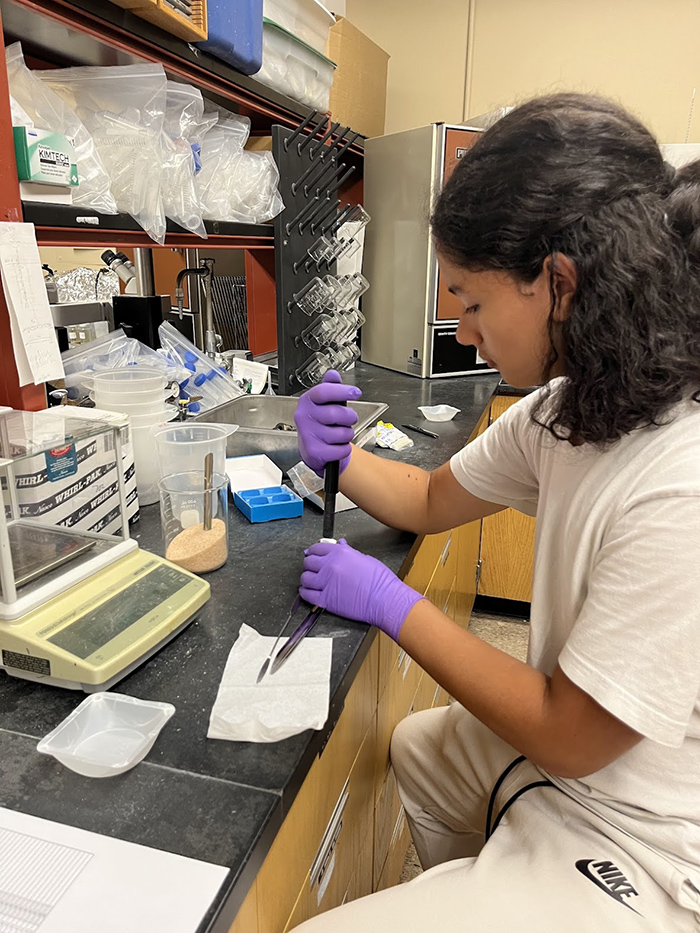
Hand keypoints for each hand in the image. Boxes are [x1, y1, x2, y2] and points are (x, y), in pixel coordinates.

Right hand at [294, 370, 360, 475]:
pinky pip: (342, 449)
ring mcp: (308, 435)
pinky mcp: (315, 452)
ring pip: (342, 433)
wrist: (311, 450)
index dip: (342, 390)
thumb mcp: (323, 404)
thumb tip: (332, 374)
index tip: (355, 392)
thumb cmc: (320, 423)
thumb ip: (330, 388)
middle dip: (349, 417)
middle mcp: (304, 417)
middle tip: (348, 420)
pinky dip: (344, 449)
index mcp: (307, 401)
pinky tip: (335, 446)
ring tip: (339, 434)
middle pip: (336, 413)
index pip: (323, 392)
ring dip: (347, 435)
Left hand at [300, 539, 424, 641]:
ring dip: (307, 579)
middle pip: (308, 562)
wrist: (385, 600)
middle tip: (313, 567)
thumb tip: (341, 545)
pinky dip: (305, 593)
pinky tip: (308, 592)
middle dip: (310, 564)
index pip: (317, 548)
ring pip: (305, 578)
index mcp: (340, 553)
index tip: (312, 553)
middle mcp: (330, 566)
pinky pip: (307, 595)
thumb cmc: (381, 581)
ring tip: (311, 580)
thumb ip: (348, 552)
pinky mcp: (326, 600)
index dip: (313, 551)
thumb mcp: (365, 558)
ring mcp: (326, 583)